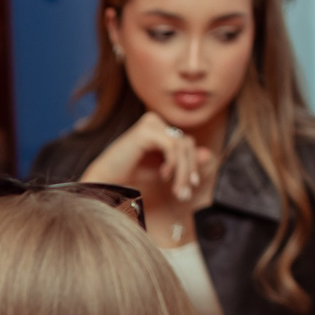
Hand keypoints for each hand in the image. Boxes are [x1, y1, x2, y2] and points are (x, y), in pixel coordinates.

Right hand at [83, 112, 214, 205]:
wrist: (106, 181)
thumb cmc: (131, 176)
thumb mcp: (164, 171)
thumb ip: (184, 163)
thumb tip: (208, 154)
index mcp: (158, 128)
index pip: (187, 143)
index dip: (192, 165)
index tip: (191, 186)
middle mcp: (154, 121)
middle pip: (187, 143)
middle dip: (189, 171)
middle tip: (184, 194)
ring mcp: (150, 122)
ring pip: (182, 145)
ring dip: (183, 172)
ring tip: (177, 191)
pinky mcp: (146, 129)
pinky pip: (171, 146)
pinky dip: (173, 164)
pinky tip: (163, 176)